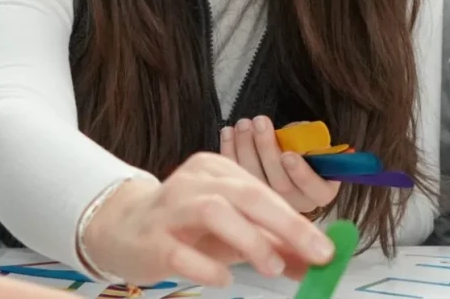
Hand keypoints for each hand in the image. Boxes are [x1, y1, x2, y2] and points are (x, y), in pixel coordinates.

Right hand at [82, 152, 335, 287]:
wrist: (122, 230)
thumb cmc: (186, 229)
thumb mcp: (234, 233)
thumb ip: (275, 244)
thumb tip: (318, 263)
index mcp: (218, 170)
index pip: (265, 191)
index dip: (298, 220)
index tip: (327, 249)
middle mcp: (195, 181)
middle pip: (246, 194)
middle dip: (286, 224)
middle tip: (315, 254)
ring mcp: (170, 209)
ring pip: (214, 211)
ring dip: (249, 239)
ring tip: (270, 266)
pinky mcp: (151, 239)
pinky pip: (181, 251)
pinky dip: (206, 265)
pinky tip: (222, 278)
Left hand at [220, 116, 339, 213]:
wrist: (293, 161)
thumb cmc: (307, 149)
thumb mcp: (316, 143)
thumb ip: (308, 140)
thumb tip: (292, 134)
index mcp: (320, 191)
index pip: (314, 188)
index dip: (301, 173)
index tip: (288, 155)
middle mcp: (295, 204)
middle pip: (279, 184)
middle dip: (266, 149)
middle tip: (260, 122)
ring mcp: (269, 202)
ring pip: (255, 179)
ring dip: (246, 148)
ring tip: (244, 124)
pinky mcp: (246, 194)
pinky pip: (235, 175)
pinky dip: (229, 152)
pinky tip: (228, 132)